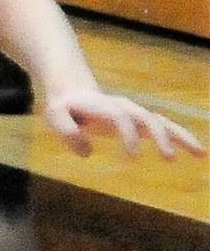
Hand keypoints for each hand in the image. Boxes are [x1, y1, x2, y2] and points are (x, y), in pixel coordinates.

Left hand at [43, 87, 202, 158]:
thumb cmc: (64, 107)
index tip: (133, 157)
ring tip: (201, 154)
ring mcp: (135, 114)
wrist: (73, 92)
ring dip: (181, 137)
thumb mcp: (55, 115)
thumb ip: (66, 131)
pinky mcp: (141, 123)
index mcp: (105, 107)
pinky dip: (182, 139)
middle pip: (147, 118)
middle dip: (160, 136)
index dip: (129, 136)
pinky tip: (198, 153)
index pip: (122, 119)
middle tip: (169, 158)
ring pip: (163, 123)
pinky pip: (165, 129)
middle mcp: (125, 108)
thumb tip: (87, 152)